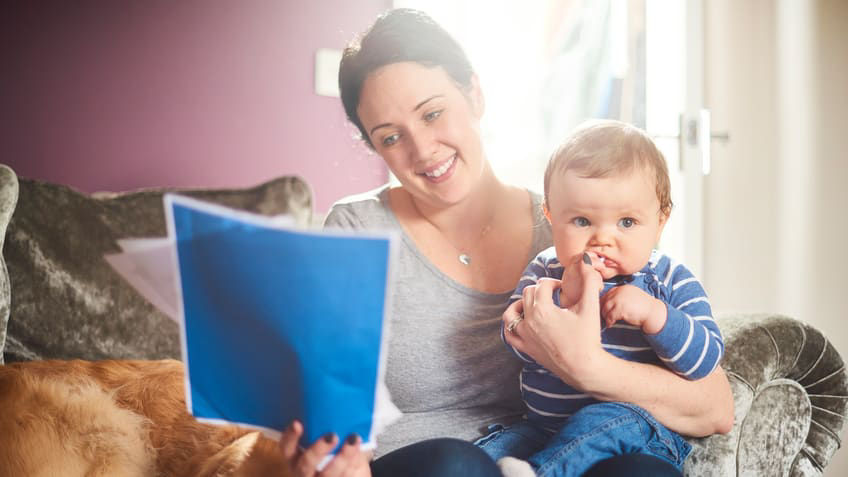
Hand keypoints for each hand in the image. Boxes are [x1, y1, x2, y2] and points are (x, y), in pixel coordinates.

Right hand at [279, 421, 371, 476]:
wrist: (353, 474)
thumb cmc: (336, 453)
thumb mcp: (329, 441)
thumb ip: (328, 429)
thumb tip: (338, 408)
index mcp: (297, 458)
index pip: (287, 447)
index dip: (290, 436)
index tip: (297, 423)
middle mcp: (304, 472)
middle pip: (305, 464)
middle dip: (318, 450)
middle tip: (332, 436)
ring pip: (328, 474)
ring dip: (342, 457)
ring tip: (352, 440)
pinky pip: (345, 476)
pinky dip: (353, 463)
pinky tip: (359, 452)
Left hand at [503, 253, 604, 388]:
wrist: (584, 368)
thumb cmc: (588, 338)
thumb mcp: (590, 307)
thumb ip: (589, 282)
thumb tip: (585, 261)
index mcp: (543, 309)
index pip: (543, 285)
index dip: (554, 283)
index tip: (564, 289)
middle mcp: (529, 321)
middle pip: (527, 294)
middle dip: (540, 290)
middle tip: (553, 295)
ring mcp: (525, 336)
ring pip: (511, 313)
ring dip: (520, 304)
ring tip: (533, 303)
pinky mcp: (525, 349)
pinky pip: (509, 334)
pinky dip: (511, 326)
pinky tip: (521, 322)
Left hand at [601, 285, 666, 333]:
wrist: (653, 312)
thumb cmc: (644, 306)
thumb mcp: (632, 296)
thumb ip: (622, 296)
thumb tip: (610, 303)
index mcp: (623, 288)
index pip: (608, 293)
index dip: (604, 301)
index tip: (603, 308)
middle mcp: (620, 292)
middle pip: (605, 300)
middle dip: (603, 309)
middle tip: (603, 316)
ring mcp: (619, 300)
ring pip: (605, 308)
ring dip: (605, 316)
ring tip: (607, 321)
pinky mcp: (620, 309)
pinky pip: (610, 316)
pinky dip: (609, 321)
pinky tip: (610, 324)